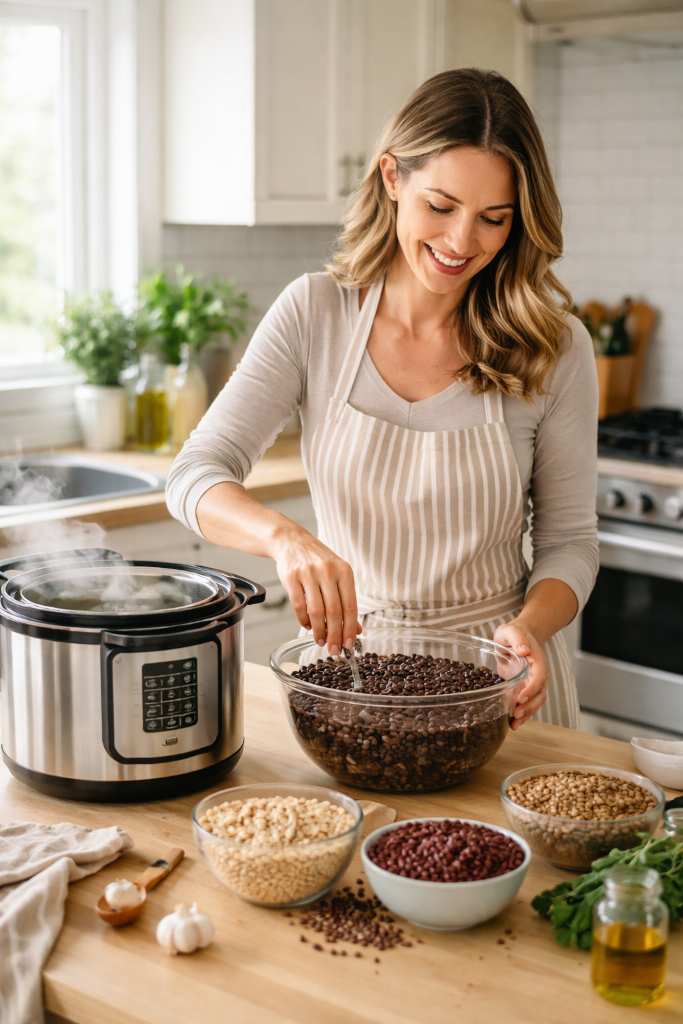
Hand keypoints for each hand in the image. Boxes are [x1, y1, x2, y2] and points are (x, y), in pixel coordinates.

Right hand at [273, 526, 361, 654]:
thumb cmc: (318, 560)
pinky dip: (304, 621)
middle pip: (334, 611)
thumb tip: (356, 629)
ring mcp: (308, 574)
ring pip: (317, 611)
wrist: (291, 541)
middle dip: (335, 635)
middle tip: (334, 649)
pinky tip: (308, 626)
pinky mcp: (291, 578)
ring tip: (320, 641)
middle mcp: (328, 571)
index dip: (350, 628)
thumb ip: (346, 600)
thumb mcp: (337, 575)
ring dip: (319, 631)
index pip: (350, 606)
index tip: (350, 643)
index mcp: (344, 571)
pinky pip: (299, 606)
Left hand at [493, 620, 548, 729]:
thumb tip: (525, 649)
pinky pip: (527, 704)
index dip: (531, 689)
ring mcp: (533, 683)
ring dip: (527, 714)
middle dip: (529, 706)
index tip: (520, 698)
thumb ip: (517, 638)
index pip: (539, 676)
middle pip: (540, 693)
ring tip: (514, 724)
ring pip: (536, 702)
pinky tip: (512, 724)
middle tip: (516, 715)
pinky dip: (522, 715)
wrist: (515, 638)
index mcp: (537, 660)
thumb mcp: (510, 631)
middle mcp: (539, 673)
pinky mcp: (525, 689)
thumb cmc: (512, 634)